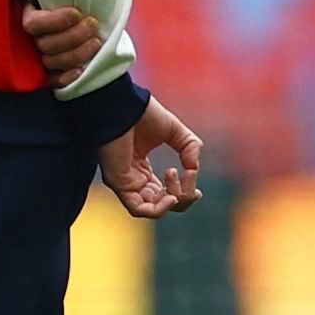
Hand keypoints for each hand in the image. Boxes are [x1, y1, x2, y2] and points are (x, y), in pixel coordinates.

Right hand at [22, 5, 104, 87]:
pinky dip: (66, 78)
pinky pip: (53, 81)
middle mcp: (29, 39)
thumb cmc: (72, 0)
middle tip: (93, 24)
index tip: (77, 13)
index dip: (55, 21)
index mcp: (28, 15)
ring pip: (51, 62)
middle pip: (45, 45)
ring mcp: (38, 57)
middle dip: (73, 36)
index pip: (34, 24)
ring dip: (76, 54)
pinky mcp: (49, 73)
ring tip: (97, 42)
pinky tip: (81, 71)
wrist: (81, 16)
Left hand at [96, 97, 201, 219]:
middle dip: (183, 198)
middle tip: (187, 177)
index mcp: (142, 168)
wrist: (122, 105)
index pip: (163, 194)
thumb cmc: (143, 114)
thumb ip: (190, 149)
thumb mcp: (176, 132)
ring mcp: (124, 182)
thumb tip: (193, 169)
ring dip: (173, 200)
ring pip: (152, 209)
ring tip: (175, 177)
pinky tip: (171, 195)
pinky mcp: (118, 182)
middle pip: (161, 205)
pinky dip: (158, 208)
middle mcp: (133, 178)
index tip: (196, 185)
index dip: (184, 194)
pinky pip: (138, 209)